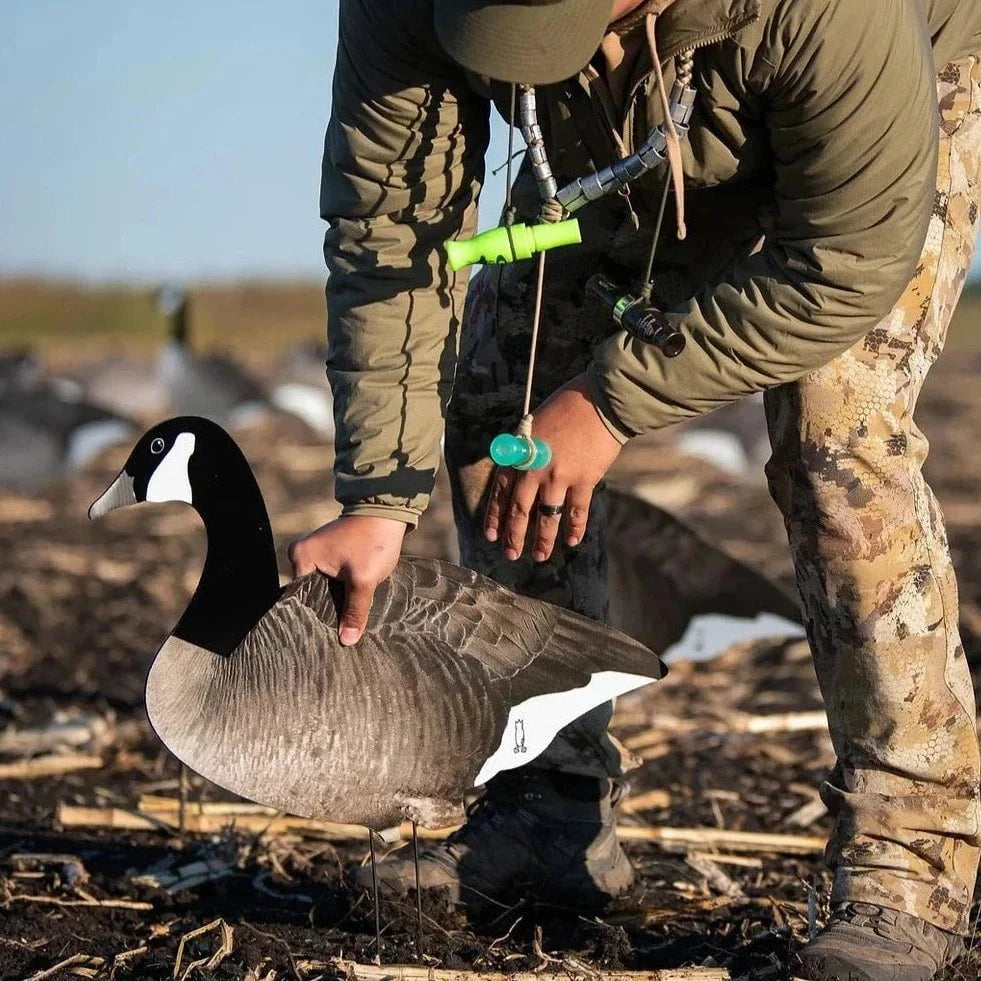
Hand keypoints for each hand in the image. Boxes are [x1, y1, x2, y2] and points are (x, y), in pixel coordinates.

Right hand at [288, 515, 406, 645]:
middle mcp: (303, 554)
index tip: (327, 637)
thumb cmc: (372, 541)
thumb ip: (354, 610)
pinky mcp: (332, 555)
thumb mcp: (363, 580)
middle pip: (313, 595)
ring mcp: (317, 554)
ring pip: (326, 589)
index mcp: (301, 557)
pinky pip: (333, 581)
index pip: (303, 599)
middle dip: (329, 612)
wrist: (389, 513)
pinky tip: (353, 607)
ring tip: (348, 624)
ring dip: (338, 602)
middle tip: (341, 635)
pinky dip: (344, 592)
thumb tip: (346, 640)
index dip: (317, 617)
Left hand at [484, 373, 621, 562]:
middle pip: (520, 510)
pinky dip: (574, 528)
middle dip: (514, 536)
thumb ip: (525, 452)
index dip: (495, 516)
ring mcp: (559, 476)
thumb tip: (521, 477)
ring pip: (547, 517)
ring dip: (543, 540)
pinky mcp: (584, 479)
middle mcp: (535, 468)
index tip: (491, 536)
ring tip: (539, 557)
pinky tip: (571, 541)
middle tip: (510, 555)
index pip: (500, 492)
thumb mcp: (533, 425)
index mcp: (519, 454)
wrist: (598, 400)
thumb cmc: (566, 406)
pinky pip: (576, 511)